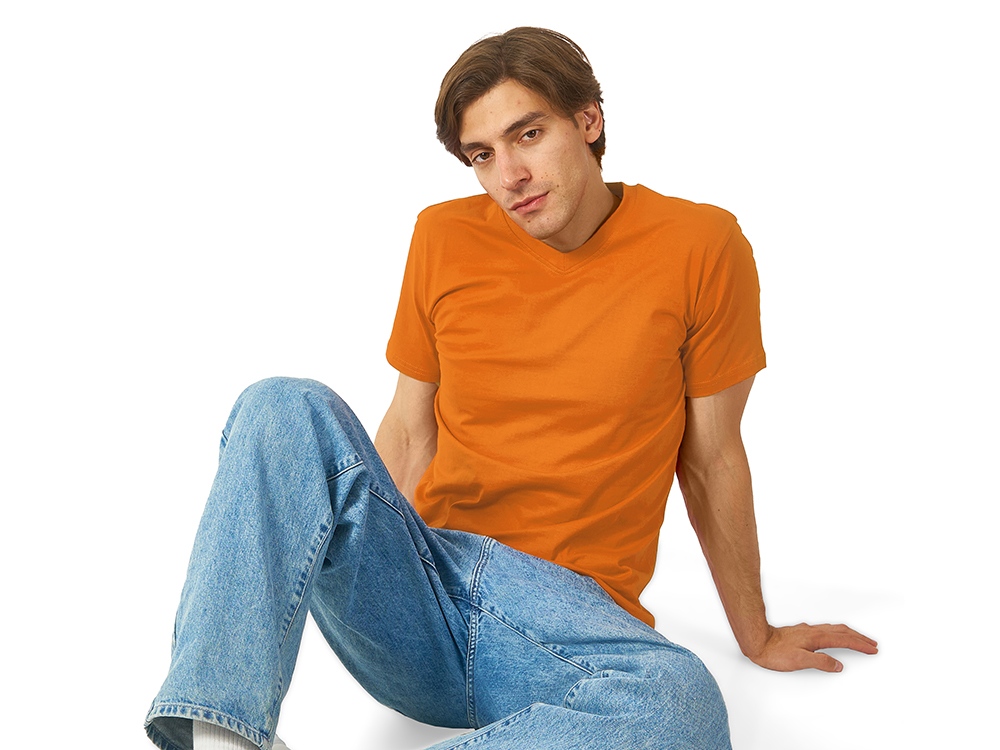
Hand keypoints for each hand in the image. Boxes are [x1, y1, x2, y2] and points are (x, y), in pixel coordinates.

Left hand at [747, 623, 877, 671]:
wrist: (757, 641)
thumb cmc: (775, 652)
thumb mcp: (800, 661)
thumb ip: (821, 663)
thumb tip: (838, 665)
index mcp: (817, 638)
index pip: (844, 640)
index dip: (860, 645)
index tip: (872, 648)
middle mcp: (814, 631)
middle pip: (842, 632)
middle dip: (859, 637)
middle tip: (872, 643)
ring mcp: (808, 630)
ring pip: (834, 629)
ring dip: (849, 634)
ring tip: (858, 638)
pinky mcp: (802, 632)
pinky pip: (825, 630)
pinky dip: (836, 633)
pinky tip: (833, 635)